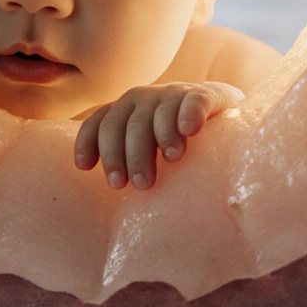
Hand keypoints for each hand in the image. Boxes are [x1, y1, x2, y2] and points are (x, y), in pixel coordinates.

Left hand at [73, 82, 243, 190]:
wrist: (222, 115)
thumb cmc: (175, 142)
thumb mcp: (146, 151)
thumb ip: (127, 167)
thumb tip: (109, 211)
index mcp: (123, 112)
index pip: (98, 123)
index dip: (88, 143)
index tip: (84, 167)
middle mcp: (143, 100)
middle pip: (124, 125)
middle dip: (126, 153)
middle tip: (138, 184)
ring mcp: (172, 95)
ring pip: (157, 114)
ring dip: (161, 136)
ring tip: (171, 160)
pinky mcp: (204, 95)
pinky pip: (193, 101)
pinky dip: (189, 114)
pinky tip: (190, 131)